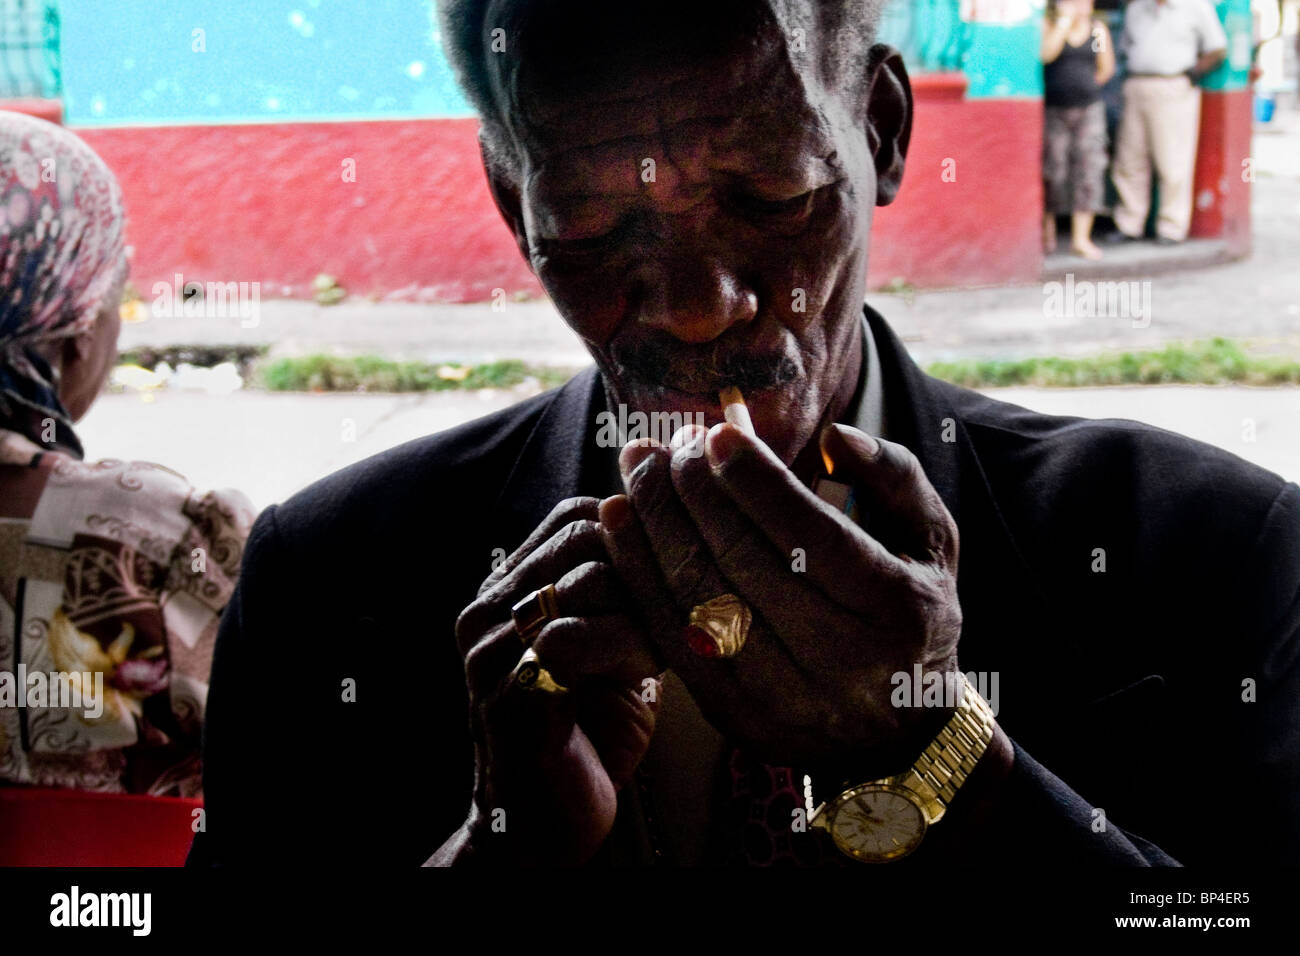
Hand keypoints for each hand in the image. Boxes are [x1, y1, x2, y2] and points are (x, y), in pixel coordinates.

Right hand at [440, 497, 661, 864]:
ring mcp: (491, 646)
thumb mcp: (612, 647)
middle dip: (647, 570)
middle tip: (671, 618)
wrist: (543, 828)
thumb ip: (627, 593)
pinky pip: (577, 635)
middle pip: (588, 532)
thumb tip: (683, 534)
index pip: (579, 513)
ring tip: (658, 651)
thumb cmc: (590, 736)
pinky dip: (629, 646)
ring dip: (644, 610)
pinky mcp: (506, 689)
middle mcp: (489, 607)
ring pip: (588, 576)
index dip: (639, 532)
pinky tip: (645, 672)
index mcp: (508, 588)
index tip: (676, 574)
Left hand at [601, 423, 961, 775]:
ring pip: (700, 599)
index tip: (717, 433)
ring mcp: (785, 698)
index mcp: (898, 609)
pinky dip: (639, 576)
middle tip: (670, 444)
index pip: (813, 536)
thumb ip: (893, 477)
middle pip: (745, 562)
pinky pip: (672, 638)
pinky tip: (621, 524)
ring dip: (656, 525)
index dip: (756, 481)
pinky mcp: (737, 718)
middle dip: (696, 491)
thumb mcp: (931, 541)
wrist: (897, 732)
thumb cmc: (908, 612)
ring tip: (638, 470)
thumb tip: (833, 435)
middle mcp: (842, 661)